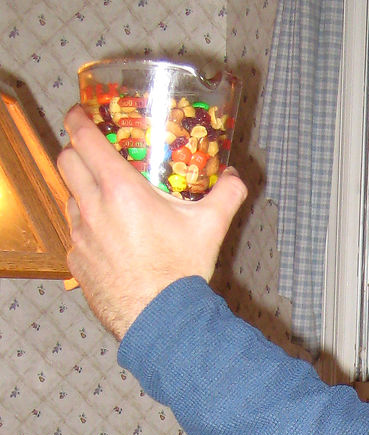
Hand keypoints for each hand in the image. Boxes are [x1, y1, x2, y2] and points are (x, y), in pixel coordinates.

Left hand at [57, 105, 247, 339]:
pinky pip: (75, 234)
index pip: (83, 139)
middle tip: (94, 153)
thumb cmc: (180, 272)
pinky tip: (110, 240)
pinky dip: (88, 229)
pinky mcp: (77, 261)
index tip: (81, 114)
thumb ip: (226, 196)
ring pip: (69, 198)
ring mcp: (80, 236)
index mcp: (120, 191)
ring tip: (107, 202)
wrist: (160, 320)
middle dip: (76, 150)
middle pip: (66, 161)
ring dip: (82, 192)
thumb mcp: (210, 228)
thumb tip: (236, 178)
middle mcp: (93, 208)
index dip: (78, 119)